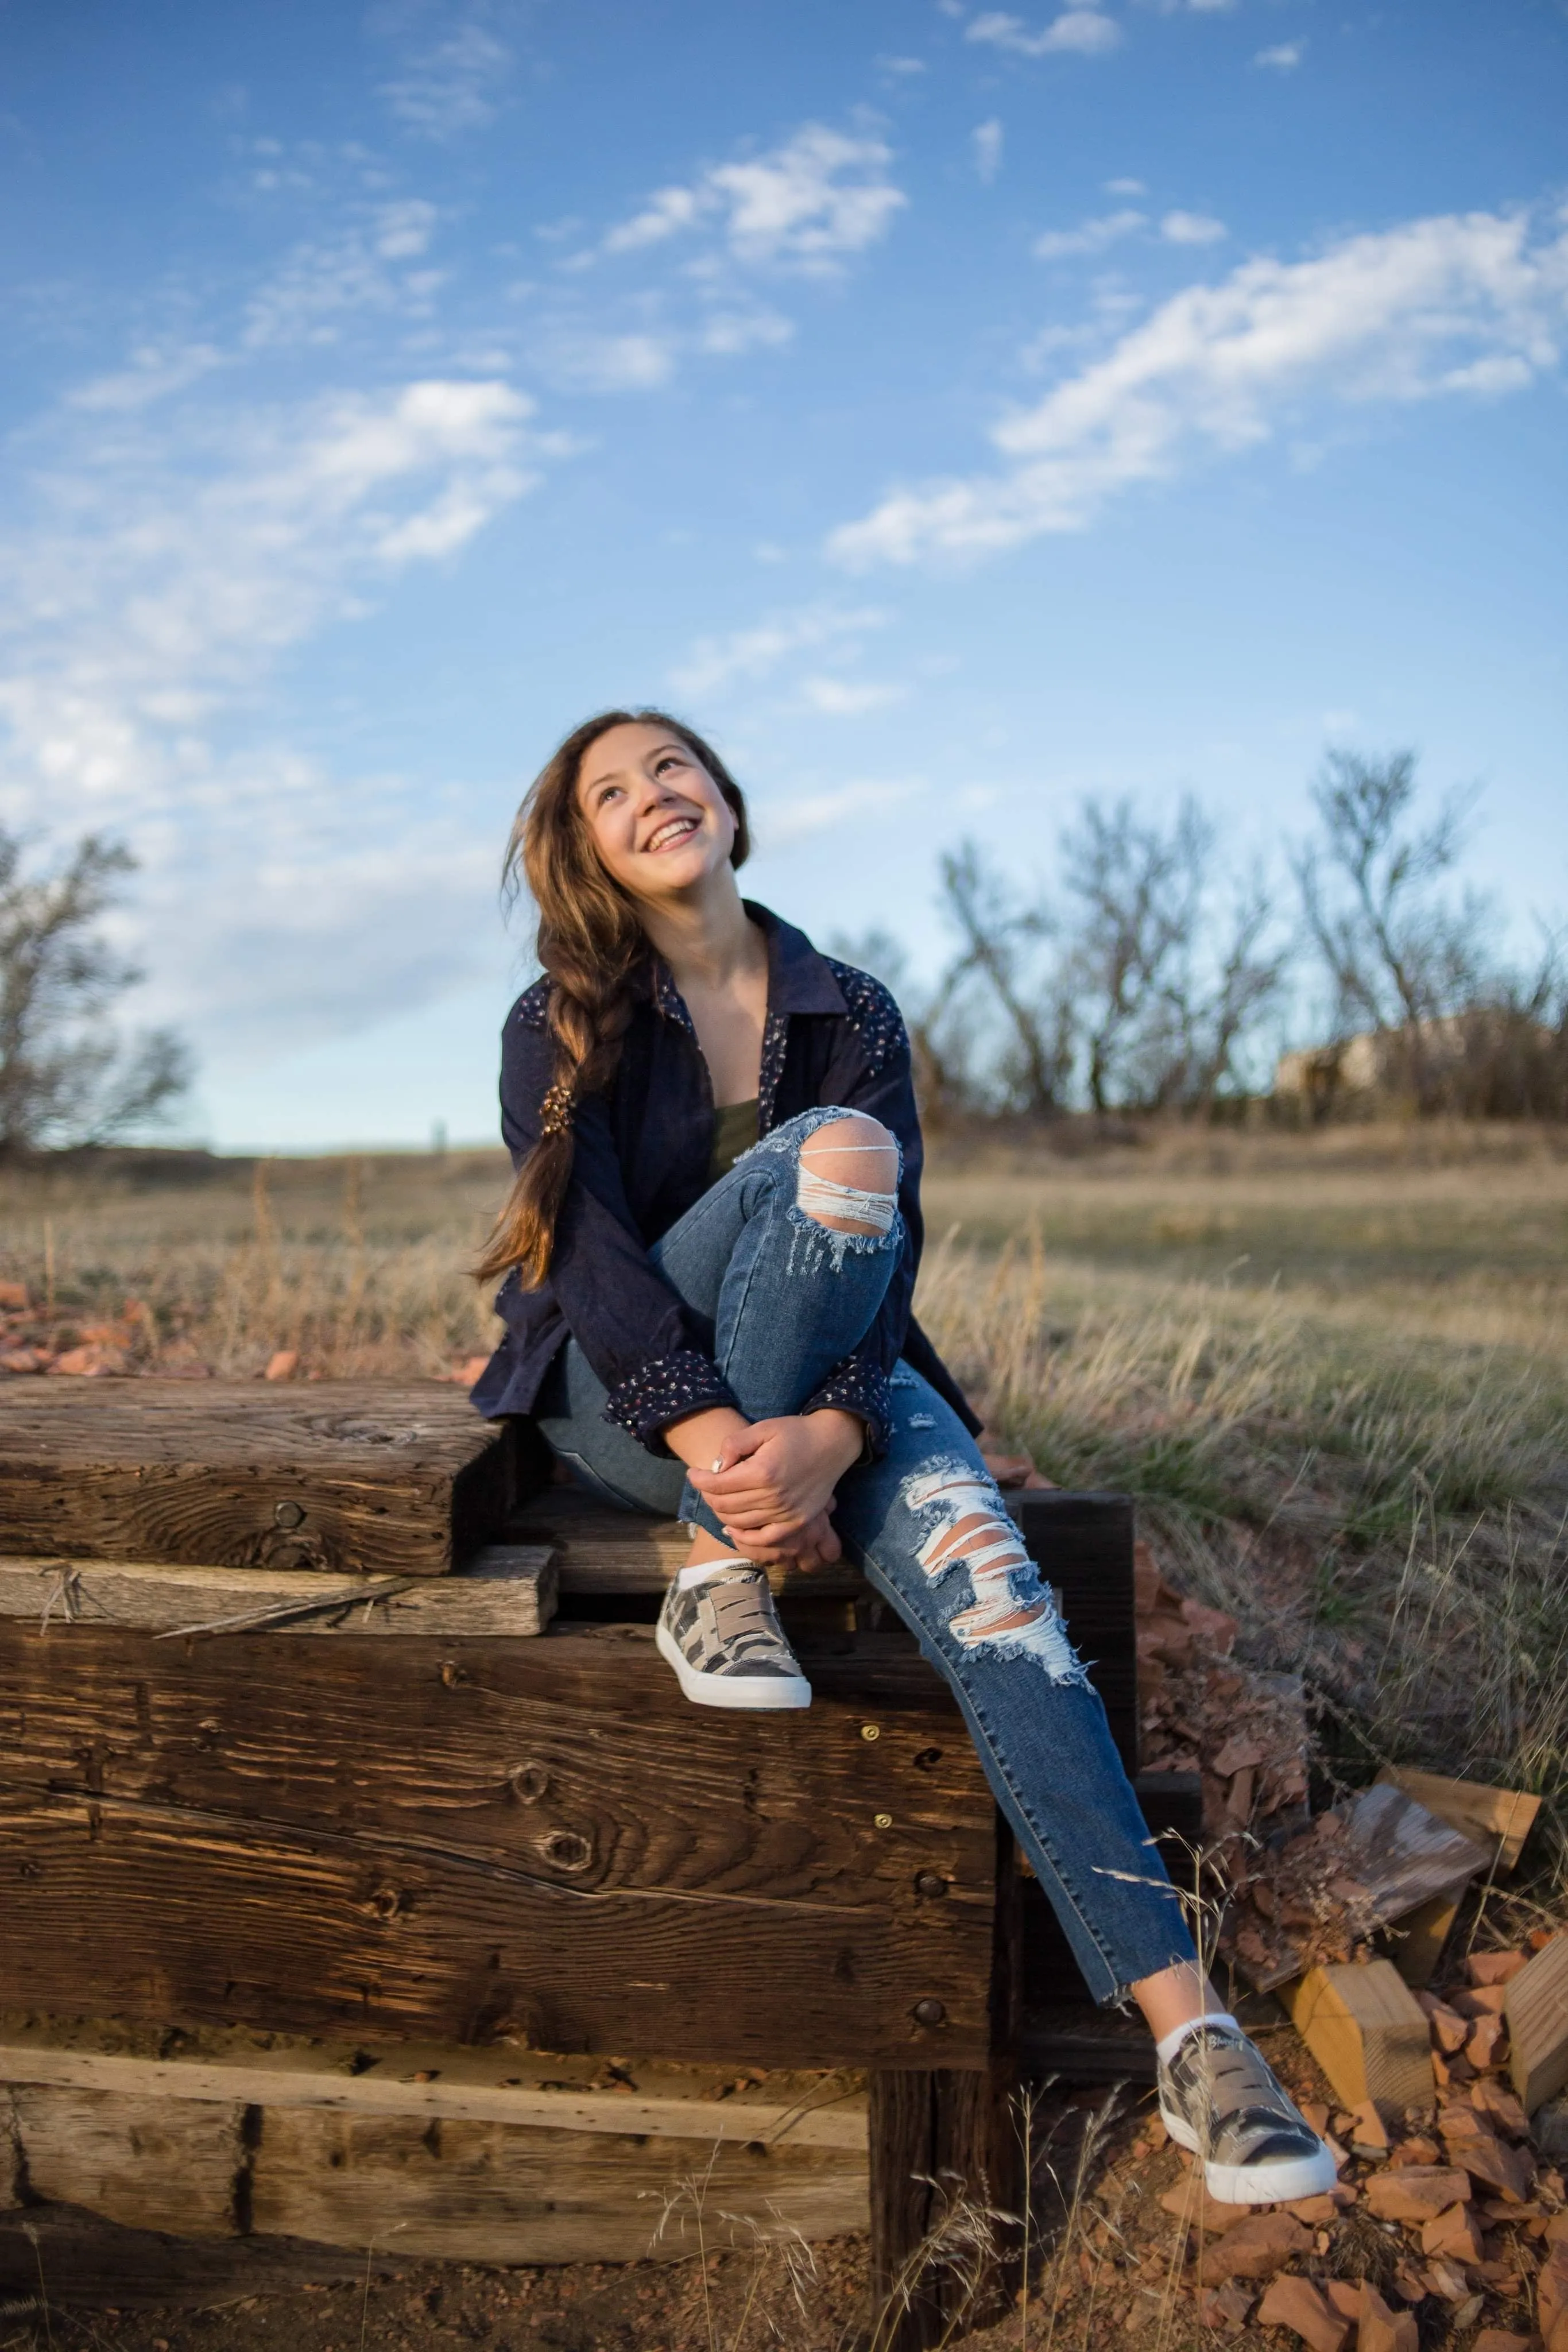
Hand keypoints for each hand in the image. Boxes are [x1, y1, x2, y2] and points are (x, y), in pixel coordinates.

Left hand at [686, 1411, 863, 1560]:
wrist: (832, 1444)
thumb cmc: (796, 1432)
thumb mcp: (763, 1428)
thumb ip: (735, 1444)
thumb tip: (716, 1466)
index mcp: (763, 1472)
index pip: (718, 1485)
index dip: (699, 1480)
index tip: (693, 1473)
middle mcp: (774, 1496)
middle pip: (725, 1505)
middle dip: (708, 1495)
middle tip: (705, 1485)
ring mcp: (787, 1513)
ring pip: (740, 1522)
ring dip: (721, 1513)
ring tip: (717, 1500)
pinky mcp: (797, 1522)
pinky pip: (765, 1538)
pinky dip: (745, 1536)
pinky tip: (733, 1528)